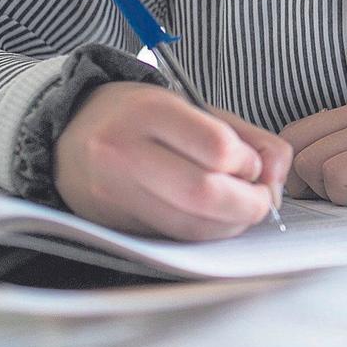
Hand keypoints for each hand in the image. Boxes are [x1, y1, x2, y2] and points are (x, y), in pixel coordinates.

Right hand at [53, 82, 292, 240]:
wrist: (70, 133)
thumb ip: (249, 138)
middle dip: (248, 204)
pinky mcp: (115, 224)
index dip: (248, 164)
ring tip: (238, 208)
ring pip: (190, 226)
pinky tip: (212, 218)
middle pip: (205, 194)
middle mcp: (125, 152)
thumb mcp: (196, 108)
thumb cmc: (143, 117)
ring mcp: (114, 192)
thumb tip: (276, 180)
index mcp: (149, 111)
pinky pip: (174, 238)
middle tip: (260, 198)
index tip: (252, 164)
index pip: (217, 148)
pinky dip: (206, 233)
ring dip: (231, 225)